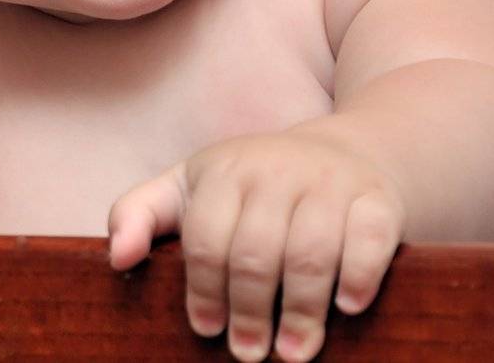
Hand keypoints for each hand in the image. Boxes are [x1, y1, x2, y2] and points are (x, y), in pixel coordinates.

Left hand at [106, 129, 405, 362]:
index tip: (206, 330)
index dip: (203, 290)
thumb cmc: (253, 185)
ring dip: (300, 310)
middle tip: (248, 354)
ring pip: (310, 251)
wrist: (346, 152)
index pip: (205, 238)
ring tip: (293, 351)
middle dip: (249, 310)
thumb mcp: (190, 187)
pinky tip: (346, 307)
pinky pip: (368, 237)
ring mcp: (329, 181)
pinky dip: (358, 275)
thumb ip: (140, 214)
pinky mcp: (377, 197)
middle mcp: (276, 170)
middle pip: (255, 252)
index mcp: (225, 171)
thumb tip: (116, 259)